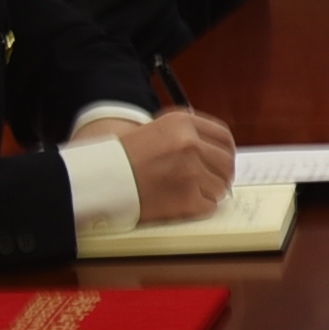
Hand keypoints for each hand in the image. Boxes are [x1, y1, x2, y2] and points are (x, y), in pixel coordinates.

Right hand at [122, 110, 240, 220]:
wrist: (101, 178)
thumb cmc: (125, 156)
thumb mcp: (157, 129)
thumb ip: (188, 134)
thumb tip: (219, 152)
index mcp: (183, 123)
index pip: (224, 137)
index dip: (226, 151)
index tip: (222, 160)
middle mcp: (190, 144)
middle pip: (227, 162)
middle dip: (221, 173)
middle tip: (212, 180)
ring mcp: (190, 172)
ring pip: (221, 186)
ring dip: (210, 191)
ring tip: (191, 192)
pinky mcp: (186, 198)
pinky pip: (209, 205)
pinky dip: (200, 207)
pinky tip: (184, 202)